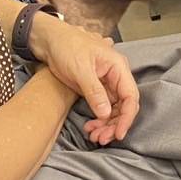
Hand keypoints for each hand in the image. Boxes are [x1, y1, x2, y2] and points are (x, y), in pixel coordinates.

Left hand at [29, 17, 139, 144]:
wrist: (50, 41)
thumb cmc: (66, 47)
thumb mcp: (80, 69)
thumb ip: (95, 91)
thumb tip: (106, 113)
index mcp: (118, 67)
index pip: (130, 96)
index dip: (126, 117)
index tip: (118, 133)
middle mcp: (116, 75)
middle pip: (124, 106)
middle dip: (114, 124)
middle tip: (101, 138)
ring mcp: (107, 83)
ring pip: (114, 110)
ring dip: (106, 125)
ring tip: (94, 135)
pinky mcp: (97, 89)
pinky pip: (104, 108)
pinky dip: (99, 120)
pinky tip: (90, 126)